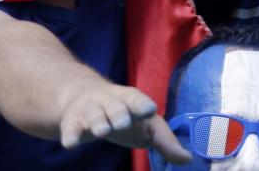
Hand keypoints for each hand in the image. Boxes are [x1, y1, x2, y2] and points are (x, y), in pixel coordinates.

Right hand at [59, 83, 188, 164]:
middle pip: (116, 107)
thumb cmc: (125, 115)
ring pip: (94, 115)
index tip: (149, 110)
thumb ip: (166, 143)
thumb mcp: (146, 126)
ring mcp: (91, 110)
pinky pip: (71, 129)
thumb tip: (187, 160)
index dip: (143, 106)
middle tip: (122, 123)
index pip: (139, 101)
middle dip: (119, 114)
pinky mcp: (72, 121)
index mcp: (132, 101)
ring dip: (99, 122)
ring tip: (103, 131)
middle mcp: (111, 102)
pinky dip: (71, 135)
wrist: (84, 98)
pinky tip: (72, 143)